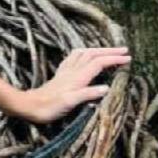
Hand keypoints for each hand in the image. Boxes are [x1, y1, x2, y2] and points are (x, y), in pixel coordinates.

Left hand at [13, 46, 131, 123]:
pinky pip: (73, 58)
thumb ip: (87, 94)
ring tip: (108, 50)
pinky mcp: (60, 75)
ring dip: (97, 50)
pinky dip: (84, 54)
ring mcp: (65, 72)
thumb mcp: (70, 103)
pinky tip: (84, 56)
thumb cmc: (49, 107)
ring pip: (83, 54)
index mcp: (77, 77)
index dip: (114, 59)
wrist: (29, 106)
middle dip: (109, 51)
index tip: (128, 58)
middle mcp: (71, 71)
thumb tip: (107, 87)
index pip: (99, 63)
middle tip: (124, 50)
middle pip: (92, 54)